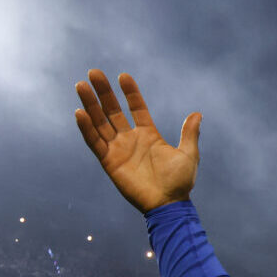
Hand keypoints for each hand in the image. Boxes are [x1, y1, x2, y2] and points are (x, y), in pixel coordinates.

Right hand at [73, 70, 200, 213]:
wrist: (169, 204)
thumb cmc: (180, 182)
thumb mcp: (188, 154)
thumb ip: (190, 133)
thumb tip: (197, 114)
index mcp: (148, 135)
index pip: (136, 108)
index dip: (130, 92)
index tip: (123, 76)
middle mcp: (130, 140)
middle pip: (113, 111)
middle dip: (103, 93)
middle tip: (94, 72)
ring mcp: (118, 150)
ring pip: (100, 122)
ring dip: (90, 104)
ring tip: (81, 85)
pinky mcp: (109, 162)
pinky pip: (95, 143)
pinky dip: (86, 128)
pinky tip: (80, 112)